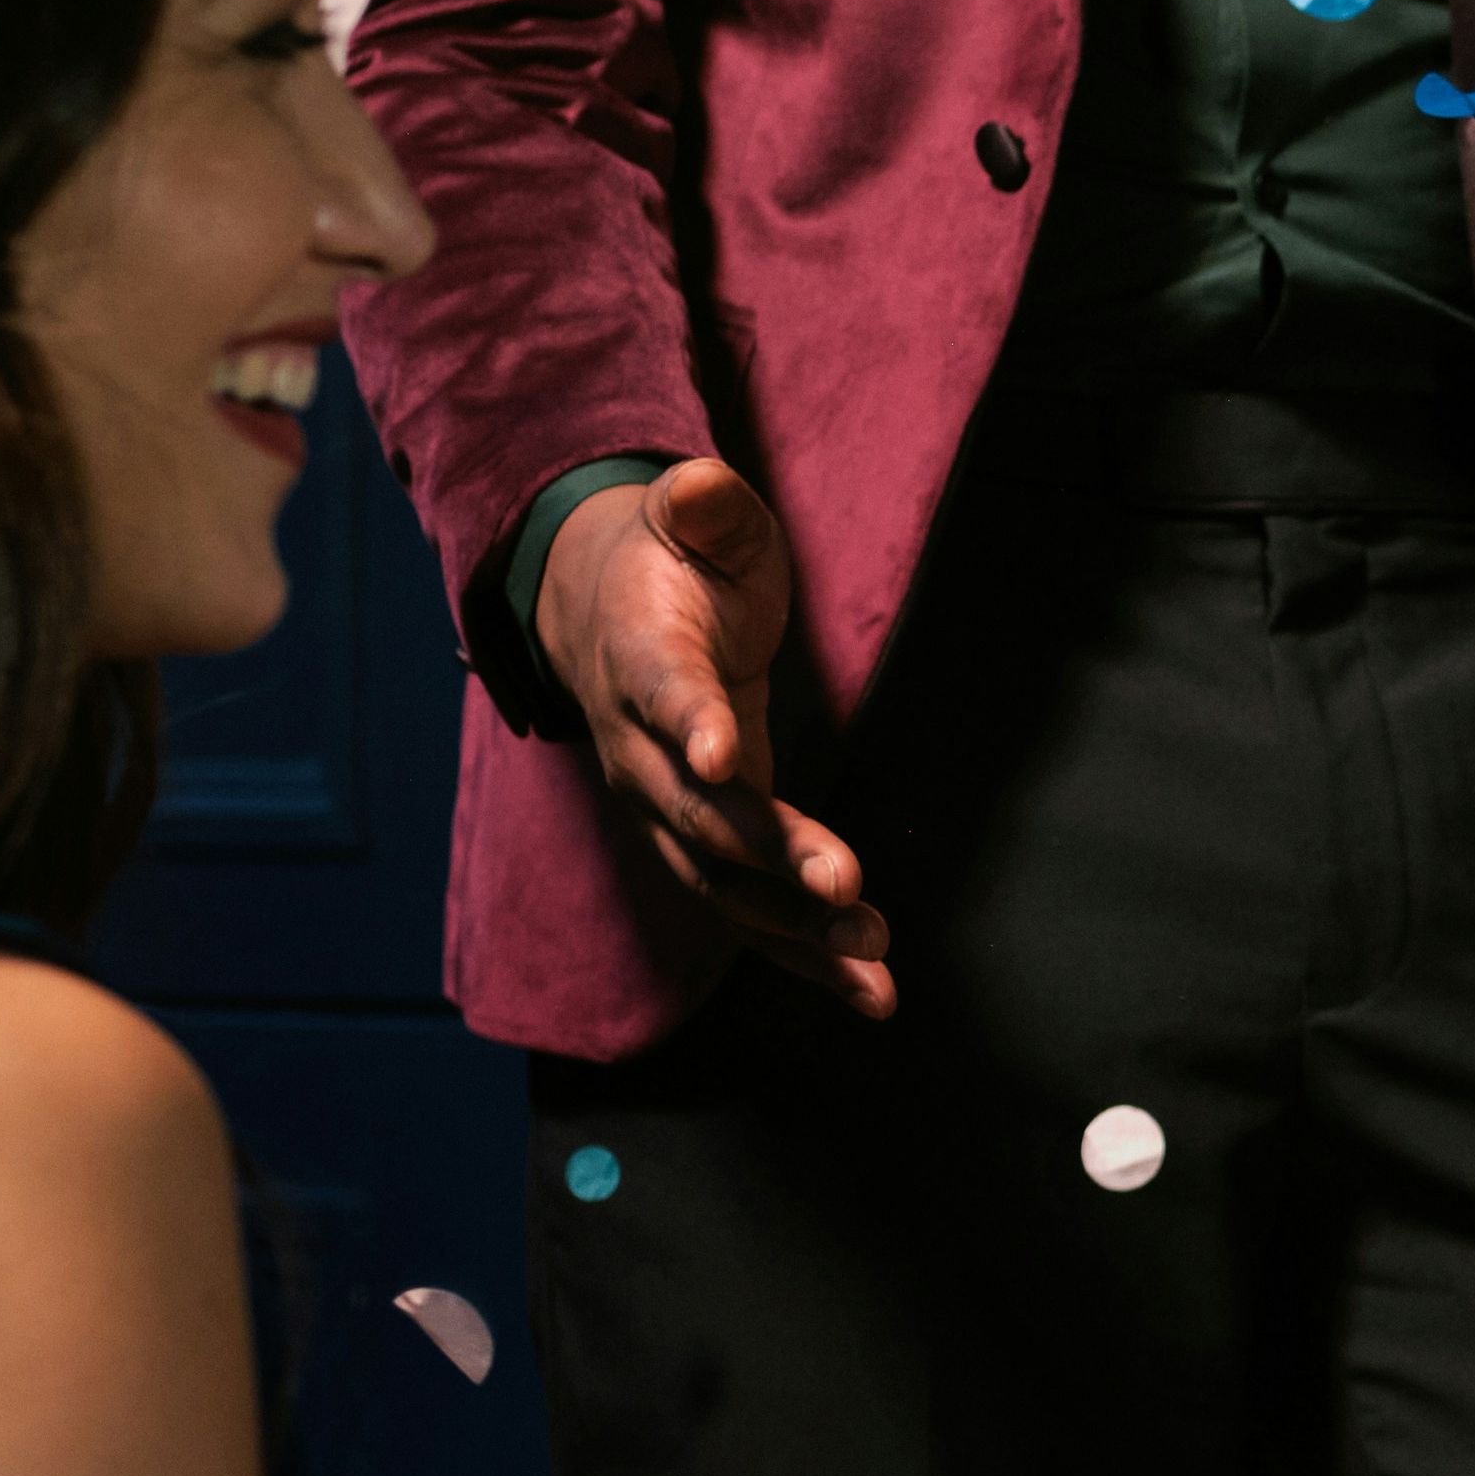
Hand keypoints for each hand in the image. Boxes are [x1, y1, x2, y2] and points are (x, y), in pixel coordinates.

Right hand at [538, 458, 889, 1016]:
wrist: (602, 611)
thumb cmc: (672, 560)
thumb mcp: (694, 517)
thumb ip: (705, 508)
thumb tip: (699, 486)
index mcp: (639, 658)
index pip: (661, 694)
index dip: (688, 722)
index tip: (720, 752)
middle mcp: (640, 749)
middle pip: (695, 811)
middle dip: (766, 855)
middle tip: (842, 887)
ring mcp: (666, 804)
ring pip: (720, 882)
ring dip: (794, 930)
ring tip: (872, 968)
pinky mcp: (703, 838)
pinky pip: (747, 907)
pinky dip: (803, 951)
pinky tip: (870, 989)